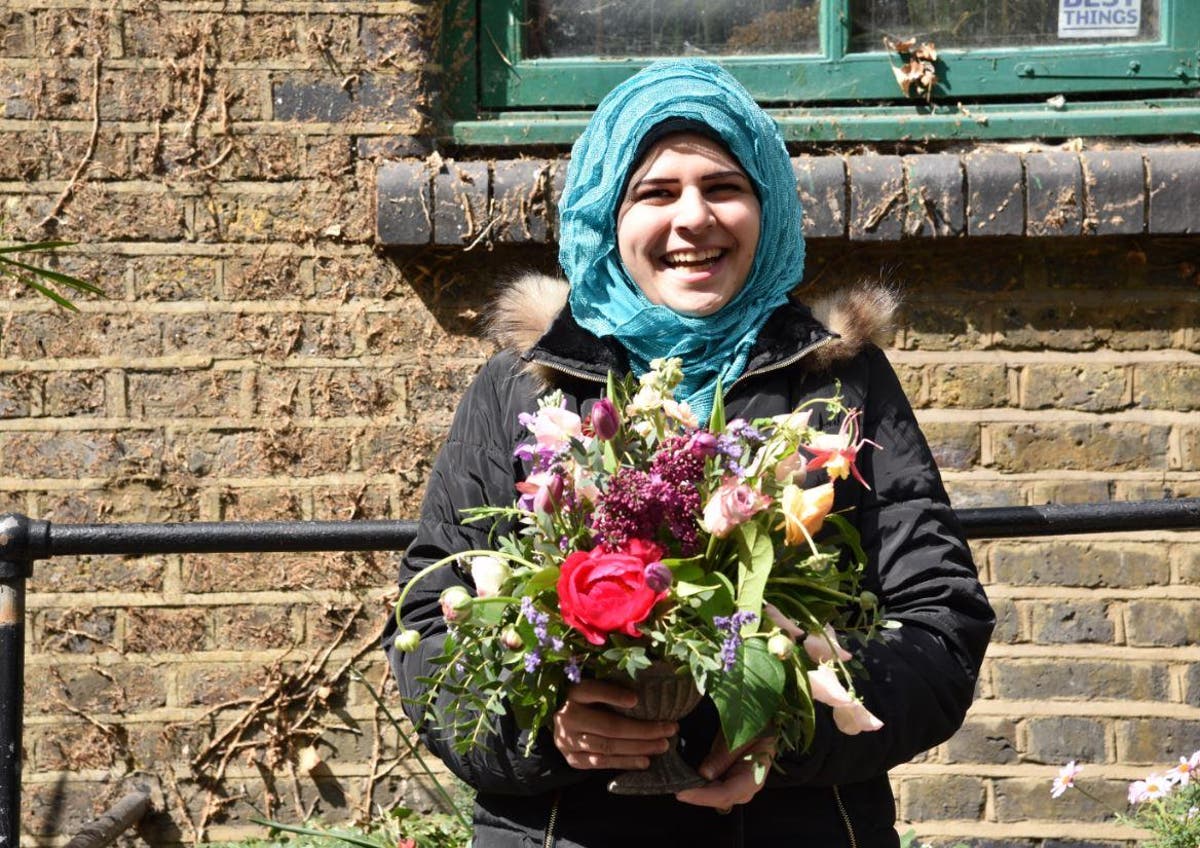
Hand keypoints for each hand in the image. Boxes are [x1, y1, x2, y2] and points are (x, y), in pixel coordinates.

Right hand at [552, 680, 677, 770]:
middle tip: (669, 729)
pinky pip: (602, 763)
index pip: (593, 691)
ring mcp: (568, 741)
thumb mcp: (594, 688)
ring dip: (639, 748)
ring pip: (608, 746)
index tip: (636, 699)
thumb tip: (647, 693)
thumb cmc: (587, 702)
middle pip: (609, 726)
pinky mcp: (573, 759)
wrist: (562, 724)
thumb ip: (612, 689)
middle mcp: (567, 717)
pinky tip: (645, 761)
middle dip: (643, 730)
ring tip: (662, 745)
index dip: (614, 695)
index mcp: (574, 692)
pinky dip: (625, 762)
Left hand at [675, 733, 775, 810]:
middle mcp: (747, 787)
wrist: (762, 722)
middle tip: (674, 787)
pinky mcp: (731, 780)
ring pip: (715, 796)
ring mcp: (740, 786)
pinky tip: (687, 780)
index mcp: (754, 776)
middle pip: (719, 799)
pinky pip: (715, 788)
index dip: (702, 796)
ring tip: (677, 784)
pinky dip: (700, 786)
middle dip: (696, 796)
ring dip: (697, 792)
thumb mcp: (739, 735)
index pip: (726, 794)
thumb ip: (724, 755)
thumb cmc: (754, 725)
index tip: (681, 793)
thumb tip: (704, 775)